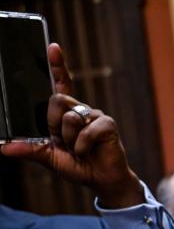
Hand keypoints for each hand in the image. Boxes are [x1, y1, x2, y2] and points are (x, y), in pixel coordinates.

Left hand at [0, 44, 140, 206]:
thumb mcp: (49, 157)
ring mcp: (95, 116)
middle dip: (54, 124)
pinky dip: (81, 145)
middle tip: (62, 142)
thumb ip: (29, 149)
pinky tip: (87, 152)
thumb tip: (3, 147)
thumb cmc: (78, 165)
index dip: (57, 65)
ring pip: (70, 116)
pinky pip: (86, 129)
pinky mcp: (108, 124)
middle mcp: (81, 110)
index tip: (53, 48)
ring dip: (68, 139)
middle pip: (57, 99)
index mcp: (66, 114)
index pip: (60, 85)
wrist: (101, 180)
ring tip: (79, 150)